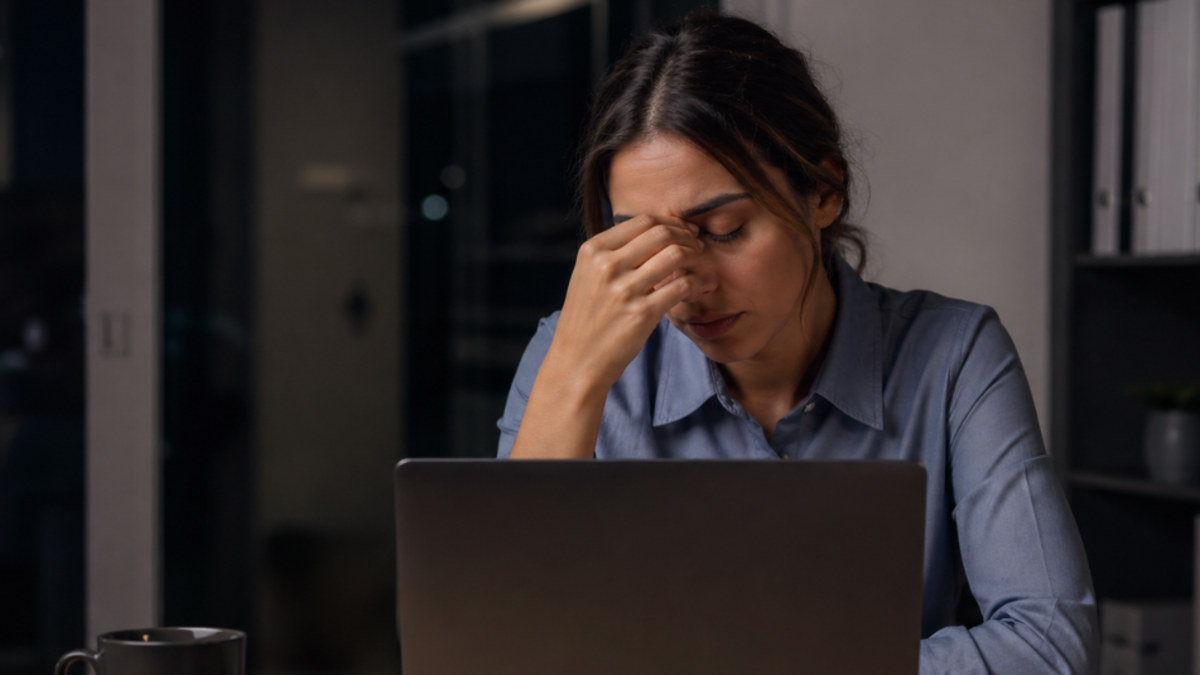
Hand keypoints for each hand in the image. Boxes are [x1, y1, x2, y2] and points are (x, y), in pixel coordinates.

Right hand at [546, 214, 705, 394]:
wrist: (577, 361)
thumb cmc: (587, 318)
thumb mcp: (587, 275)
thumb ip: (614, 252)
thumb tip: (656, 231)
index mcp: (593, 251)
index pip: (643, 221)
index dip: (670, 223)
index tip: (684, 232)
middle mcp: (607, 266)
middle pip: (662, 233)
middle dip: (686, 236)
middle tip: (696, 246)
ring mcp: (625, 290)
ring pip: (676, 255)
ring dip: (695, 258)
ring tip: (699, 266)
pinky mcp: (642, 314)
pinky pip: (682, 286)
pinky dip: (696, 282)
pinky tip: (697, 287)